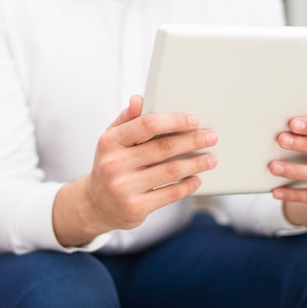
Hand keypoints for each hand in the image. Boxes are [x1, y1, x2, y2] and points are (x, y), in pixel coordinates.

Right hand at [52, 95, 216, 245]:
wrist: (96, 205)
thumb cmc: (109, 165)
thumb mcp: (111, 140)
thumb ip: (126, 119)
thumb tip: (139, 100)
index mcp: (110, 141)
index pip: (146, 124)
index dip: (174, 121)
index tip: (193, 120)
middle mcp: (115, 164)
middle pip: (164, 147)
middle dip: (192, 141)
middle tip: (210, 137)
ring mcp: (124, 187)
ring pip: (170, 170)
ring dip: (196, 164)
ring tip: (210, 159)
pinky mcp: (135, 207)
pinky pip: (169, 194)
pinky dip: (187, 186)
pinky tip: (196, 179)